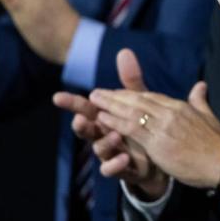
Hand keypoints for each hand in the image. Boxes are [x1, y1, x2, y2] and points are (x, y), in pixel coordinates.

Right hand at [53, 49, 166, 198]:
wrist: (162, 157)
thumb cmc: (143, 126)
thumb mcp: (138, 103)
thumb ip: (130, 81)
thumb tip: (124, 51)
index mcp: (105, 117)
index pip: (85, 108)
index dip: (71, 103)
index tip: (57, 96)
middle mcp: (104, 135)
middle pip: (86, 129)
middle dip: (80, 124)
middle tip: (80, 119)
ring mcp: (112, 153)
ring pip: (99, 149)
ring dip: (105, 142)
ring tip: (116, 136)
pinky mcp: (123, 169)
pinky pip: (113, 169)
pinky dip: (116, 164)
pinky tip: (125, 159)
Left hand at [88, 51, 219, 189]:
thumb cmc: (217, 143)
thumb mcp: (208, 117)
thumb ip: (199, 101)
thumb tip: (200, 85)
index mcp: (181, 106)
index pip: (151, 96)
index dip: (131, 95)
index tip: (116, 93)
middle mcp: (170, 112)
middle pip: (138, 100)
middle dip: (115, 96)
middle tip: (97, 93)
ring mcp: (163, 126)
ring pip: (131, 111)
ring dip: (110, 105)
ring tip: (93, 100)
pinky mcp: (158, 142)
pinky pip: (132, 128)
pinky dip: (115, 122)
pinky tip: (102, 118)